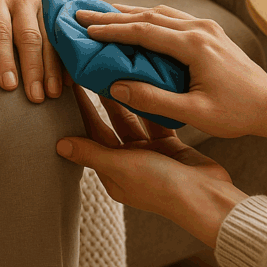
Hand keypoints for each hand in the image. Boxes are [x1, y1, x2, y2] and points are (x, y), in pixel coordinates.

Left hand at [0, 0, 62, 102]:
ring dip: (53, 68)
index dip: (3, 58)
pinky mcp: (57, 12)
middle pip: (29, 36)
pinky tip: (70, 82)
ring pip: (50, 38)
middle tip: (35, 97)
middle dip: (33, 68)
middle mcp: (21, 0)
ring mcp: (42, 6)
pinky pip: (64, 37)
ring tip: (53, 94)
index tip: (7, 85)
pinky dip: (67, 60)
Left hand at [56, 84, 246, 245]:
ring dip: (128, 97)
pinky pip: (157, 119)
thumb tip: (58, 145)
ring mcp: (151, 153)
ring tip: (120, 70)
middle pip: (112, 124)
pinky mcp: (170, 146)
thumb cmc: (161, 187)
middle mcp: (129, 162)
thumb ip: (91, 153)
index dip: (83, 109)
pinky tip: (148, 82)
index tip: (75, 83)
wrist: (207, 197)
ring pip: (135, 118)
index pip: (92, 134)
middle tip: (97, 69)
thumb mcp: (122, 167)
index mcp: (112, 172)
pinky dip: (152, 104)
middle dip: (104, 98)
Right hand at [75, 4, 266, 147]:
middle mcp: (200, 29)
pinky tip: (136, 22)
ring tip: (102, 14)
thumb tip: (116, 87)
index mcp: (194, 46)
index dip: (112, 30)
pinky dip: (149, 18)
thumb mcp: (194, 114)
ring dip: (130, 13)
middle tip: (82, 14)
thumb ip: (154, 100)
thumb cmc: (236, 114)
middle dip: (113, 15)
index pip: (144, 31)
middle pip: (148, 15)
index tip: (85, 29)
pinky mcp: (210, 33)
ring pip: (160, 13)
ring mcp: (206, 28)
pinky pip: (173, 18)